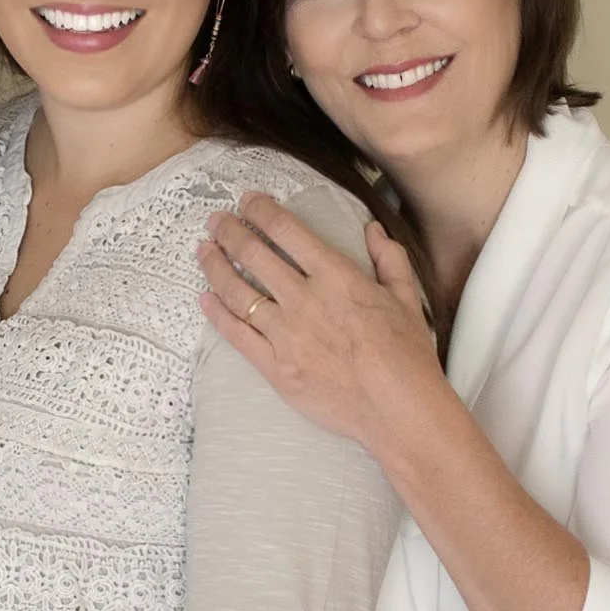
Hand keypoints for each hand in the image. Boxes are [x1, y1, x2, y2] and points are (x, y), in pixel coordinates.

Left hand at [196, 192, 444, 451]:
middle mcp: (305, 299)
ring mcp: (286, 335)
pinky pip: (236, 335)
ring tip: (203, 250)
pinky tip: (204, 298)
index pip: (286, 230)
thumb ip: (388, 258)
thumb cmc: (406, 355)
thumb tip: (373, 229)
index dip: (260, 210)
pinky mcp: (276, 368)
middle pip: (253, 254)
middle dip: (229, 231)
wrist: (398, 409)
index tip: (247, 200)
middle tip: (216, 220)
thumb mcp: (405, 297)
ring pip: (237, 292)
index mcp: (336, 276)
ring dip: (215, 266)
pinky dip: (216, 313)